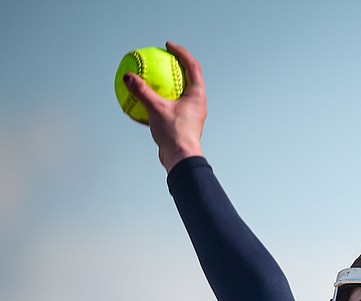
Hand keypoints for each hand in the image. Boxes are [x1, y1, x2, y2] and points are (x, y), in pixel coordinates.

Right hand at [122, 41, 206, 171]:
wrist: (181, 159)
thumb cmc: (174, 133)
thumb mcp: (156, 109)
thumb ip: (142, 91)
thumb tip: (128, 76)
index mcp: (197, 96)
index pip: (193, 67)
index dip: (182, 53)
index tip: (169, 46)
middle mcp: (197, 104)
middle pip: (188, 78)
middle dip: (176, 66)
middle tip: (161, 58)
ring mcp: (190, 114)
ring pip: (178, 94)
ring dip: (166, 85)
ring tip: (151, 78)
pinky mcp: (182, 123)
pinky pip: (169, 107)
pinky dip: (158, 101)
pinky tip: (142, 101)